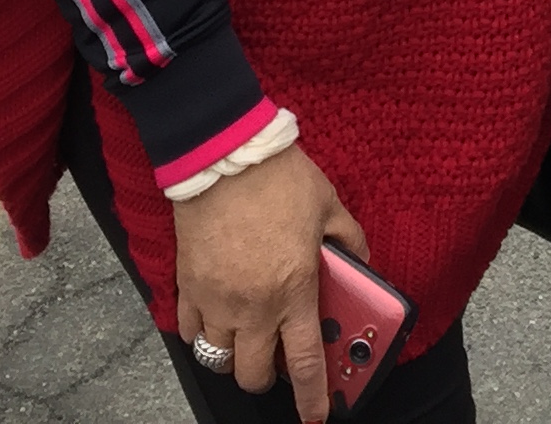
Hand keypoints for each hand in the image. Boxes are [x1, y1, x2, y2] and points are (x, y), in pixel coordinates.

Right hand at [168, 143, 366, 421]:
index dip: (312, 398)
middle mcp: (254, 305)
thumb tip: (362, 262)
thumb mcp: (330, 206)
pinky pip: (190, 332)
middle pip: (255, 375)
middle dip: (269, 379)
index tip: (316, 415)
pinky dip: (202, 335)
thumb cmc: (278, 177)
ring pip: (219, 359)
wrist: (223, 153)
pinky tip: (216, 319)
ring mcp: (217, 299)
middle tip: (278, 360)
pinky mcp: (188, 285)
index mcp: (294, 290)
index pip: (305, 363)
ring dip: (235, 357)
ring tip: (247, 338)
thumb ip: (349, 241)